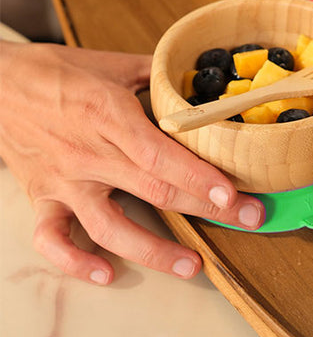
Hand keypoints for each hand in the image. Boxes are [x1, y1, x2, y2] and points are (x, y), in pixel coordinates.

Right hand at [0, 42, 263, 284]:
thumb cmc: (58, 72)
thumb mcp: (111, 63)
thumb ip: (156, 74)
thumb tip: (196, 83)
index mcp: (108, 115)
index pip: (160, 154)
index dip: (198, 177)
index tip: (232, 194)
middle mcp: (89, 154)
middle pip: (154, 190)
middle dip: (206, 209)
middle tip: (247, 220)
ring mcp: (65, 181)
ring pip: (109, 228)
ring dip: (154, 251)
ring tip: (192, 266)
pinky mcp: (42, 197)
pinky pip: (53, 239)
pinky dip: (76, 262)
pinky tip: (107, 273)